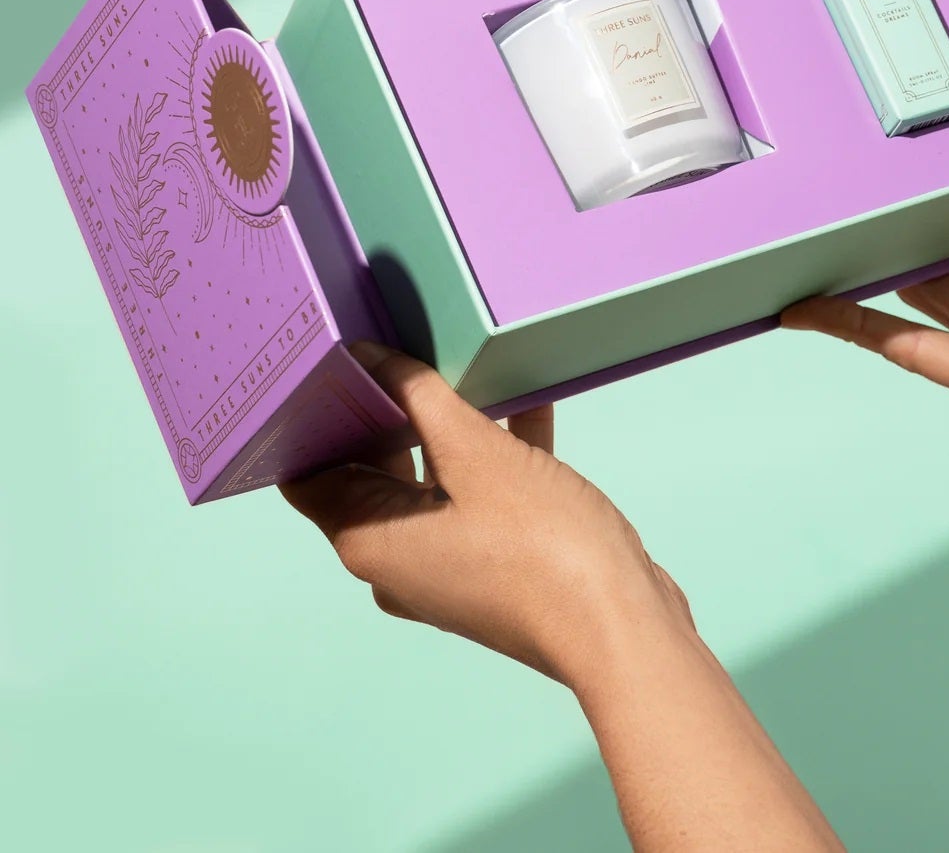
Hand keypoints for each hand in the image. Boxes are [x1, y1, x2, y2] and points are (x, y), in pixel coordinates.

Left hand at [281, 342, 690, 686]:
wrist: (619, 626)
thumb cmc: (540, 546)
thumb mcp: (475, 454)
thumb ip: (419, 397)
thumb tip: (369, 357)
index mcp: (370, 539)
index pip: (308, 474)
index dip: (311, 418)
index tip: (330, 361)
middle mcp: (397, 560)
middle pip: (370, 472)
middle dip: (383, 409)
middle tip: (396, 343)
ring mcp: (448, 566)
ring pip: (431, 479)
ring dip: (443, 426)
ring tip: (459, 362)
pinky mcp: (496, 562)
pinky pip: (480, 494)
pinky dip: (493, 451)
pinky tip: (525, 401)